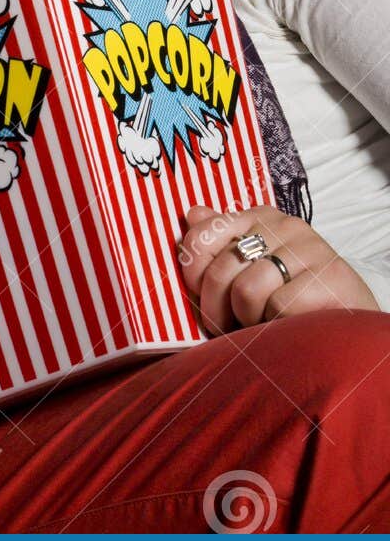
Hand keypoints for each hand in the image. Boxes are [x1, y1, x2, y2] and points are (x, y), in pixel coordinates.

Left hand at [178, 204, 376, 334]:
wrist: (349, 319)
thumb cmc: (293, 293)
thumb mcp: (254, 265)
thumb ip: (221, 241)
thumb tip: (192, 214)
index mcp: (259, 217)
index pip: (204, 233)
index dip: (193, 271)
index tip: (199, 295)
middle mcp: (283, 225)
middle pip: (221, 269)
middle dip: (215, 308)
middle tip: (224, 325)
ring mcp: (307, 249)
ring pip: (246, 291)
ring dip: (248, 320)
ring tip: (261, 323)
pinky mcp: (327, 277)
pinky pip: (277, 308)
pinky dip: (275, 325)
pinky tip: (286, 324)